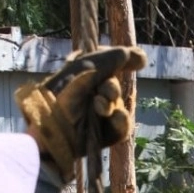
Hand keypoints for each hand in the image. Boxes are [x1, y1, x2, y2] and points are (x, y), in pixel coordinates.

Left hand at [15, 46, 146, 180]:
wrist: (51, 130)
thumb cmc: (62, 95)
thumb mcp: (85, 68)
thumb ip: (112, 58)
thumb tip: (142, 57)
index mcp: (80, 73)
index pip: (109, 62)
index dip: (124, 60)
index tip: (139, 61)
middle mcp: (89, 92)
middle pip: (115, 84)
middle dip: (111, 87)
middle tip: (103, 90)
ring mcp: (96, 115)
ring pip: (119, 105)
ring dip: (113, 103)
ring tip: (99, 106)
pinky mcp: (104, 135)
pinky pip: (122, 126)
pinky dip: (122, 120)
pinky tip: (116, 117)